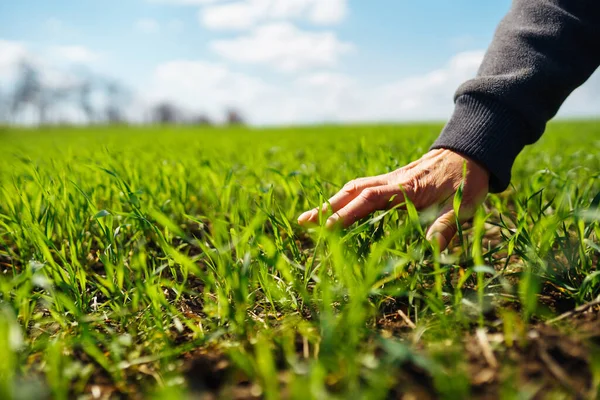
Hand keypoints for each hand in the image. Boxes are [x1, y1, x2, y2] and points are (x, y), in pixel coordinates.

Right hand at [297, 148, 489, 249]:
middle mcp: (393, 181)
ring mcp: (390, 179)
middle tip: (303, 223)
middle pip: (354, 191)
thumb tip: (433, 250)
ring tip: (309, 218)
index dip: (348, 213)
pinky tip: (335, 209)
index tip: (328, 227)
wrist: (470, 151)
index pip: (371, 199)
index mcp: (409, 188)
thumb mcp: (465, 203)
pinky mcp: (391, 180)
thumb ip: (447, 225)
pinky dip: (344, 199)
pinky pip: (362, 188)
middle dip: (328, 207)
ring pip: (354, 188)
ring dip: (332, 202)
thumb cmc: (468, 180)